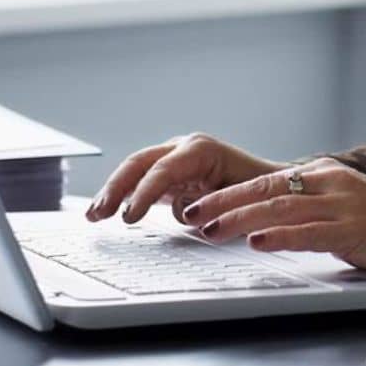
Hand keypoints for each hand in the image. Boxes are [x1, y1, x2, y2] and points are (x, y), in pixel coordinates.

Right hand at [85, 134, 286, 225]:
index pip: (163, 170)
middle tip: (99, 214)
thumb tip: (188, 214)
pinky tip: (105, 210)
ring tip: (93, 214)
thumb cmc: (260, 191)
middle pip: (140, 164)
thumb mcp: (240, 198)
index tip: (129, 217)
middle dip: (116, 188)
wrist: (272, 185)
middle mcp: (184, 149)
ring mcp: (175, 159)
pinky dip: (123, 195)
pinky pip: (141, 181)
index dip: (143, 194)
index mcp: (201, 150)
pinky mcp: (171, 175)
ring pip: (135, 170)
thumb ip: (213, 204)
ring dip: (113, 191)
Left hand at [179, 159, 365, 278]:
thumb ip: (309, 213)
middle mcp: (332, 183)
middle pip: (266, 189)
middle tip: (192, 215)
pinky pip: (309, 231)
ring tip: (211, 230)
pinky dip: (279, 236)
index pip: (267, 181)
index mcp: (326, 176)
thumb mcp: (345, 211)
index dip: (228, 193)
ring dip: (240, 220)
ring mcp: (345, 206)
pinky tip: (257, 242)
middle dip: (224, 203)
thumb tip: (264, 227)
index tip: (199, 205)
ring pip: (280, 208)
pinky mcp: (356, 230)